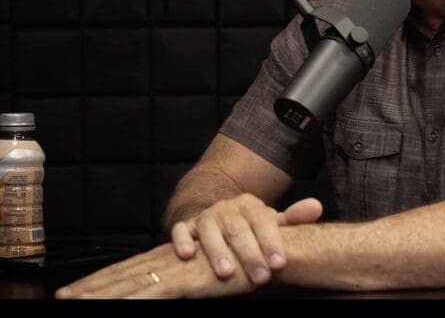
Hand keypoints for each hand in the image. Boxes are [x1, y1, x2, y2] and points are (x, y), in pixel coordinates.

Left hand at [54, 242, 253, 298]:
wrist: (271, 250)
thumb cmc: (249, 259)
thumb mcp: (217, 268)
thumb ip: (199, 273)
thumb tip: (189, 276)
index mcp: (173, 257)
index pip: (130, 268)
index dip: (103, 278)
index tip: (77, 289)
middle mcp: (169, 261)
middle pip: (122, 274)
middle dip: (91, 287)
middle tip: (61, 296)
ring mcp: (175, 271)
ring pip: (128, 285)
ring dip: (99, 294)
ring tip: (72, 301)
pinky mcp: (184, 282)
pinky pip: (150, 295)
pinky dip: (127, 301)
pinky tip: (108, 305)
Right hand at [171, 195, 322, 284]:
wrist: (217, 219)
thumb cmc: (250, 229)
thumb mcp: (271, 224)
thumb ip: (293, 218)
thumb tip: (317, 206)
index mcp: (251, 205)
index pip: (263, 220)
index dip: (272, 241)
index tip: (280, 263)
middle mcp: (227, 208)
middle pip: (238, 229)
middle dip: (249, 254)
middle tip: (260, 277)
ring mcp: (206, 216)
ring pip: (210, 230)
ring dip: (218, 251)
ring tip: (227, 273)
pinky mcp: (187, 226)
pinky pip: (181, 230)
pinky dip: (183, 241)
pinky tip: (188, 255)